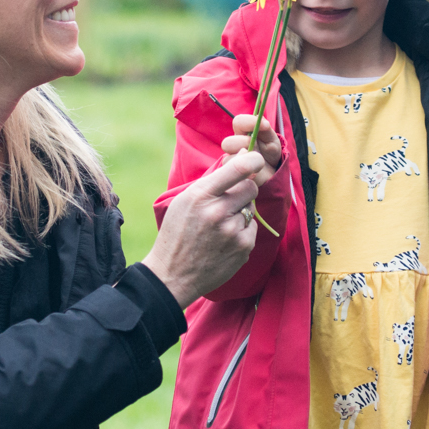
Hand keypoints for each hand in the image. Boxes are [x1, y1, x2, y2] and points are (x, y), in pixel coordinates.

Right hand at [143, 145, 273, 303]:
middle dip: (243, 189)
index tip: (256, 157)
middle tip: (228, 200)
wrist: (173, 274)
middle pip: (250, 187)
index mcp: (200, 196)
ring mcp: (232, 232)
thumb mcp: (184, 200)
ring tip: (219, 226)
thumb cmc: (177, 232)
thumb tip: (244, 154)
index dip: (252, 160)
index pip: (237, 170)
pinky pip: (252, 228)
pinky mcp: (243, 248)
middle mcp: (218, 213)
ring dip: (240, 212)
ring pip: (251, 208)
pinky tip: (223, 240)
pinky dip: (241, 231)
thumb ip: (214, 180)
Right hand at [228, 113, 283, 171]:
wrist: (273, 171)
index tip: (265, 126)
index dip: (249, 122)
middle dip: (245, 144)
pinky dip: (247, 173)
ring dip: (245, 161)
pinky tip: (255, 173)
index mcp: (243, 131)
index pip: (238, 122)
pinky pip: (233, 174)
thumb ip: (265, 128)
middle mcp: (234, 144)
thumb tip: (261, 120)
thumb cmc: (270, 152)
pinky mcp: (232, 175)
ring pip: (228, 160)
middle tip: (258, 150)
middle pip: (228, 142)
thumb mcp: (271, 139)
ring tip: (259, 164)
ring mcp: (232, 160)